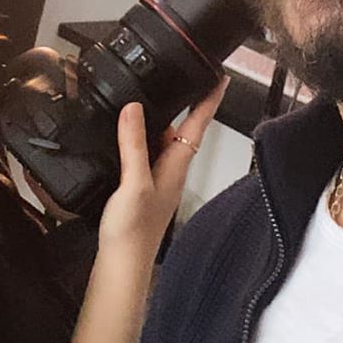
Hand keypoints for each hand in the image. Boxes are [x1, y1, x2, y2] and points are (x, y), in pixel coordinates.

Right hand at [97, 77, 229, 261]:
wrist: (121, 267)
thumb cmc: (133, 233)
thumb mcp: (133, 182)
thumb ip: (134, 145)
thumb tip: (134, 108)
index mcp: (176, 165)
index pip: (199, 124)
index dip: (210, 99)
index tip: (221, 77)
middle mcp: (171, 169)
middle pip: (182, 127)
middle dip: (185, 102)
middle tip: (184, 75)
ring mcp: (157, 178)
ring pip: (163, 140)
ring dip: (159, 118)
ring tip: (152, 95)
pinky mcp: (142, 186)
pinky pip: (147, 152)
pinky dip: (141, 137)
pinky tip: (127, 134)